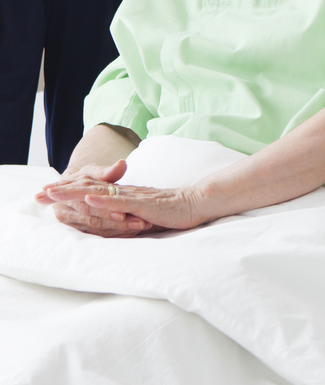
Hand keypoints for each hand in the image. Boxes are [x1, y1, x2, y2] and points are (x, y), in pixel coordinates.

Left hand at [41, 164, 202, 236]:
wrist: (195, 204)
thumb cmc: (172, 212)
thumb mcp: (143, 215)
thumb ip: (127, 217)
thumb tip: (112, 225)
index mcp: (124, 195)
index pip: (93, 190)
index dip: (71, 190)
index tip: (49, 192)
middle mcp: (125, 193)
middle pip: (89, 187)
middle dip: (63, 190)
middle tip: (40, 192)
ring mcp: (134, 197)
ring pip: (100, 192)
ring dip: (75, 192)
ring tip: (54, 192)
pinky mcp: (144, 204)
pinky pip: (121, 201)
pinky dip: (103, 199)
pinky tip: (88, 198)